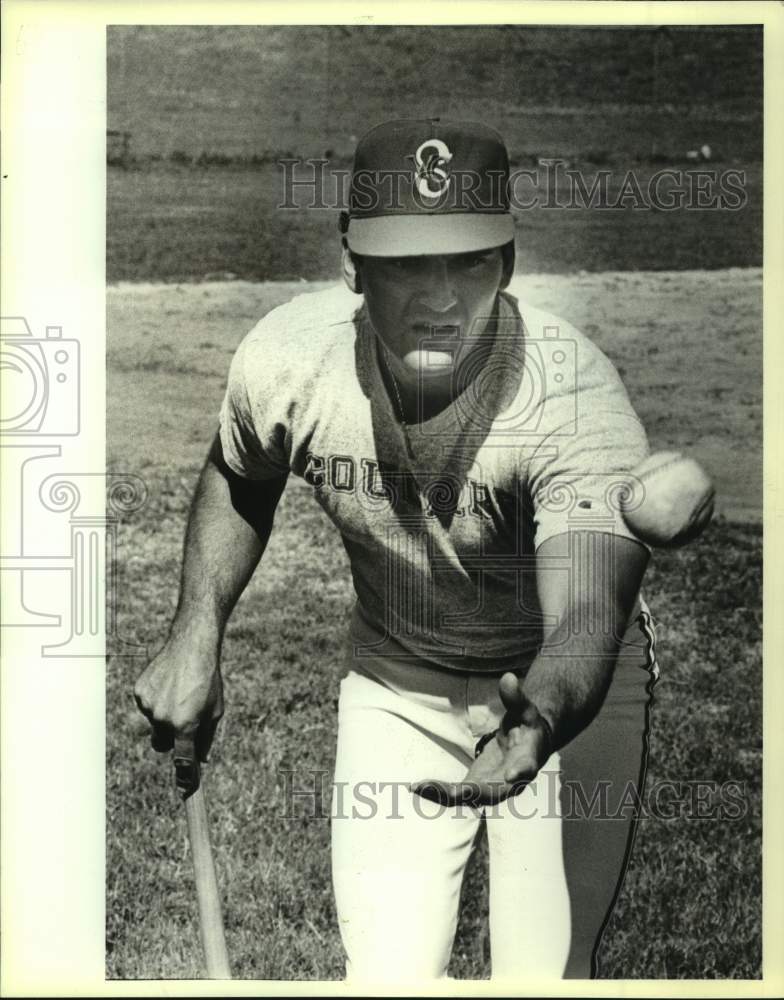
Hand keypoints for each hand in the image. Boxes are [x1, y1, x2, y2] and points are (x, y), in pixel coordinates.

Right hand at [133, 630, 223, 789]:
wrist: (191, 646)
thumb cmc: (208, 680)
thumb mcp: (215, 710)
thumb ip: (206, 738)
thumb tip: (200, 760)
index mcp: (185, 725)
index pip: (182, 761)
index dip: (185, 777)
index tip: (185, 788)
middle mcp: (163, 719)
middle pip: (163, 743)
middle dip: (172, 736)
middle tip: (184, 717)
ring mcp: (148, 706)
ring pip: (155, 722)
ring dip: (164, 714)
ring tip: (179, 691)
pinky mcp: (139, 693)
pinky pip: (147, 706)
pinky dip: (156, 699)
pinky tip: (167, 683)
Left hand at [410, 672, 552, 806]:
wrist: (528, 745)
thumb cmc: (528, 725)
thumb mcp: (524, 709)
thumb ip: (515, 698)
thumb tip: (508, 678)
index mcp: (527, 761)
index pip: (526, 768)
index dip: (520, 772)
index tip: (511, 776)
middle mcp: (510, 782)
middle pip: (491, 793)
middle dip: (470, 793)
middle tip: (450, 792)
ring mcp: (491, 788)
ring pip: (468, 797)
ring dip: (444, 795)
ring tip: (419, 787)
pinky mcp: (476, 786)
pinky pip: (456, 793)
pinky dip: (438, 791)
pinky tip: (417, 787)